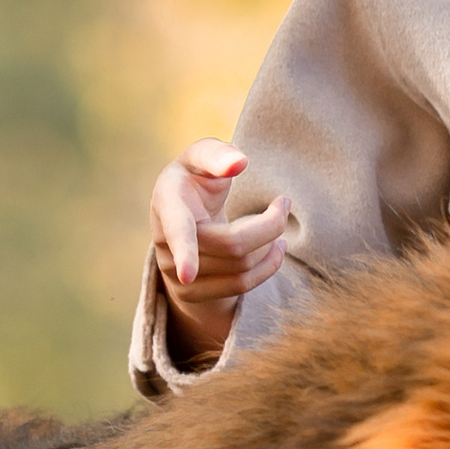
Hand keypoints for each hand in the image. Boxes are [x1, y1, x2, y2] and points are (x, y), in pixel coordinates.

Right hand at [150, 139, 289, 366]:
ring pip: (240, 268)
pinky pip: (240, 287)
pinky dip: (266, 267)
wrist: (180, 215)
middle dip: (268, 225)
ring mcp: (175, 275)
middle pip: (232, 246)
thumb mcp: (200, 157)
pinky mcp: (190, 294)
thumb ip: (217, 154)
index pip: (178, 230)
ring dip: (271, 245)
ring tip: (279, 224)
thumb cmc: (195, 179)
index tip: (188, 273)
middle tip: (284, 203)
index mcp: (167, 204)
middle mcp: (165, 245)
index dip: (184, 251)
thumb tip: (239, 163)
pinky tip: (274, 249)